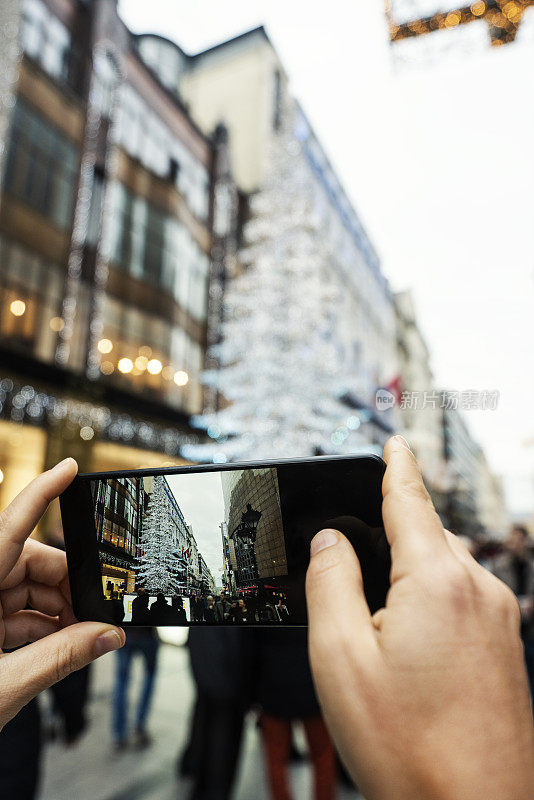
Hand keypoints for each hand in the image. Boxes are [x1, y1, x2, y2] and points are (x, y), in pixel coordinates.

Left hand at [0, 458, 124, 730]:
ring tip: (83, 640)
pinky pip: (14, 611)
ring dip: (58, 612)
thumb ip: (60, 658)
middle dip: (68, 586)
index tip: (70, 468)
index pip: (9, 524)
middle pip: (28, 561)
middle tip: (100, 615)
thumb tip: (108, 637)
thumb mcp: (3, 687)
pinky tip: (61, 646)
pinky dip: (41, 627)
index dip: (42, 491)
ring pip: (25, 588)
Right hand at [306, 435, 533, 799]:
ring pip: (446, 569)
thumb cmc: (408, 746)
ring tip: (378, 621)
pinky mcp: (506, 648)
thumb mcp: (340, 657)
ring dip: (411, 574)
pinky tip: (410, 644)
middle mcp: (479, 591)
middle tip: (355, 557)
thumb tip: (330, 540)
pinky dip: (432, 600)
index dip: (396, 467)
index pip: (411, 502)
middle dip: (393, 533)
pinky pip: (464, 599)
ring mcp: (499, 621)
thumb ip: (330, 582)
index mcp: (437, 581)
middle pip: (428, 536)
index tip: (394, 442)